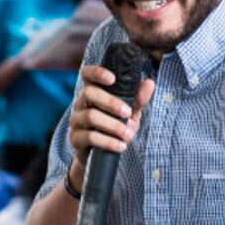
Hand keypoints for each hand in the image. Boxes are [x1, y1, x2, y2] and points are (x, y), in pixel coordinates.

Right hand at [68, 65, 154, 188]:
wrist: (105, 152)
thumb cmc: (118, 124)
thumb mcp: (131, 111)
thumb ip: (139, 98)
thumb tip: (149, 83)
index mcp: (95, 91)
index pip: (88, 74)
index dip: (97, 72)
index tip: (112, 78)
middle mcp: (82, 103)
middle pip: (90, 93)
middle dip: (111, 103)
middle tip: (128, 113)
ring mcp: (76, 120)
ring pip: (90, 116)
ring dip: (113, 125)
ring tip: (129, 135)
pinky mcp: (75, 138)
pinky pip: (89, 137)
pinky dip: (107, 141)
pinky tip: (121, 146)